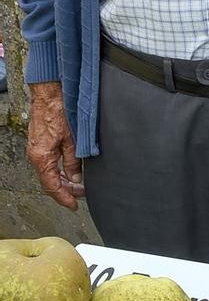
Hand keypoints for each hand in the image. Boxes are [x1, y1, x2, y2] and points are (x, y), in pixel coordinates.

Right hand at [27, 80, 83, 208]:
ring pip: (49, 174)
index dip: (64, 198)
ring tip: (78, 185)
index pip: (52, 186)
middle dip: (66, 191)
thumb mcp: (71, 140)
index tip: (74, 206)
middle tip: (81, 195)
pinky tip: (69, 172)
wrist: (48, 95)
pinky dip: (59, 171)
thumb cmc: (58, 112)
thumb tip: (76, 178)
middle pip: (50, 182)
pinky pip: (48, 164)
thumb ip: (73, 161)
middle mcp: (36, 156)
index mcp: (42, 157)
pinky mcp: (40, 144)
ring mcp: (36, 150)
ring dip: (63, 181)